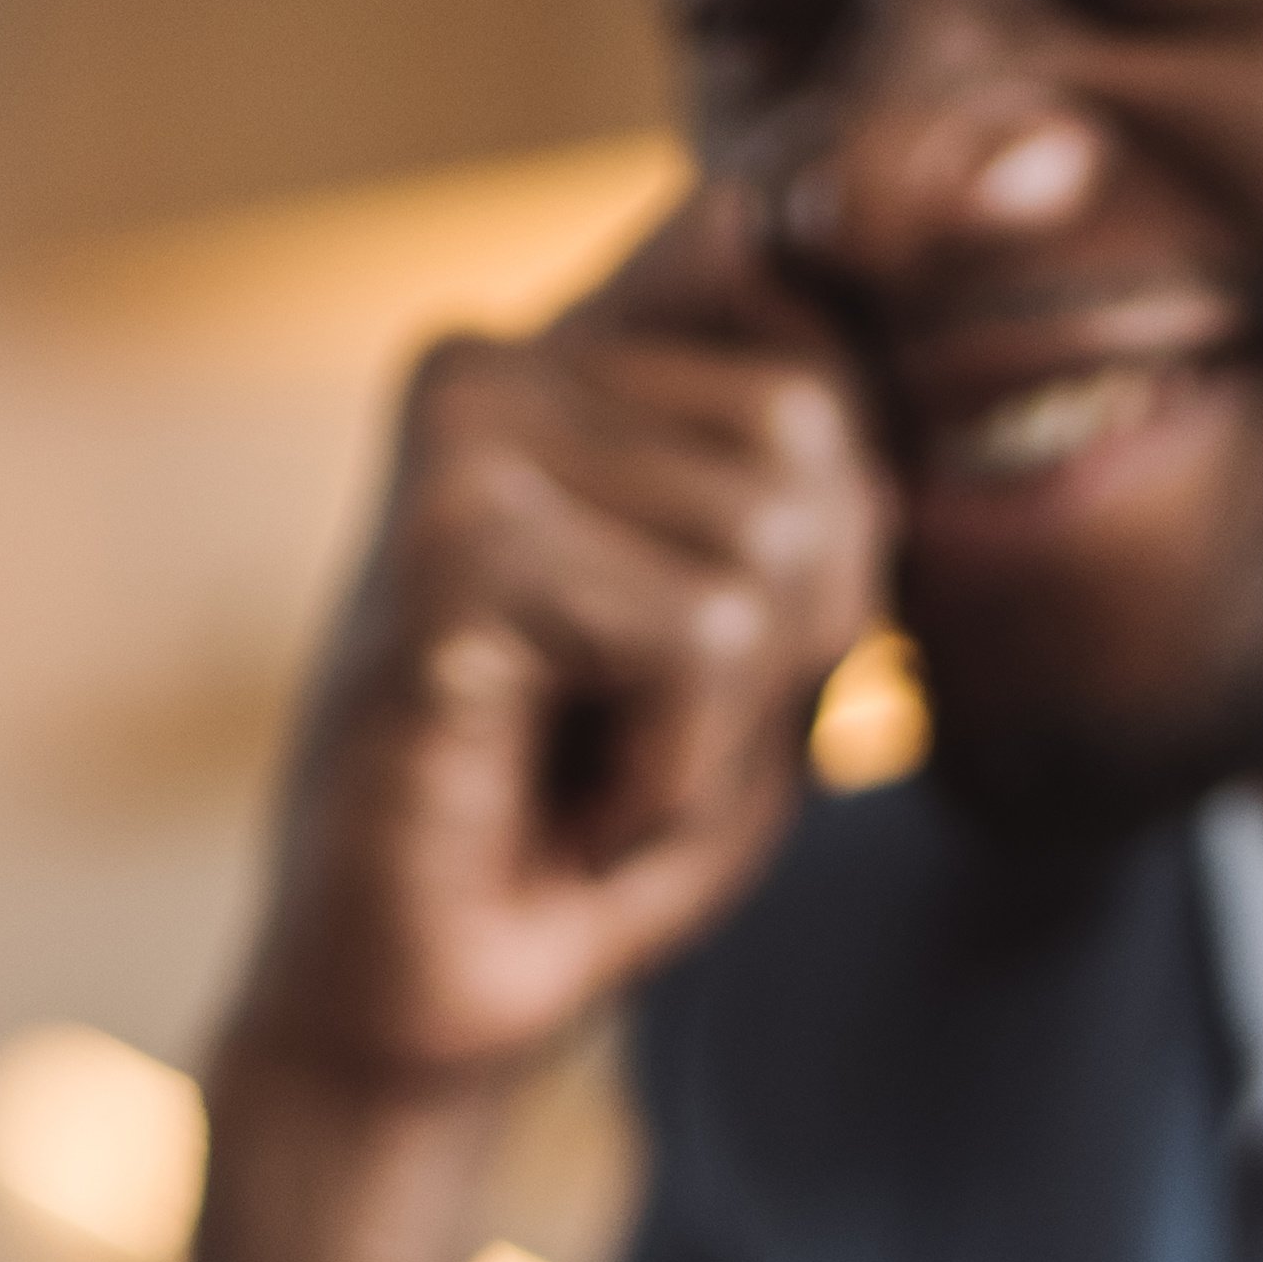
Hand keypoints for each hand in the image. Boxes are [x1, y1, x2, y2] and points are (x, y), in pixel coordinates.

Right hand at [162, 183, 888, 1261]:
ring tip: (591, 773)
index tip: (807, 535)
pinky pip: (702, 633)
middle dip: (789, 637)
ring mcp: (462, 433)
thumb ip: (821, 475)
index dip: (855, 414)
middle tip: (638, 739)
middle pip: (820, 432)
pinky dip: (669, 770)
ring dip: (720, 721)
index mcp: (567, 357)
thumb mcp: (765, 642)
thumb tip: (814, 235)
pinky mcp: (450, 536)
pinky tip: (560, 810)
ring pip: (774, 539)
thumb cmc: (591, 839)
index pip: (795, 270)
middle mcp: (500, 359)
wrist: (408, 1026)